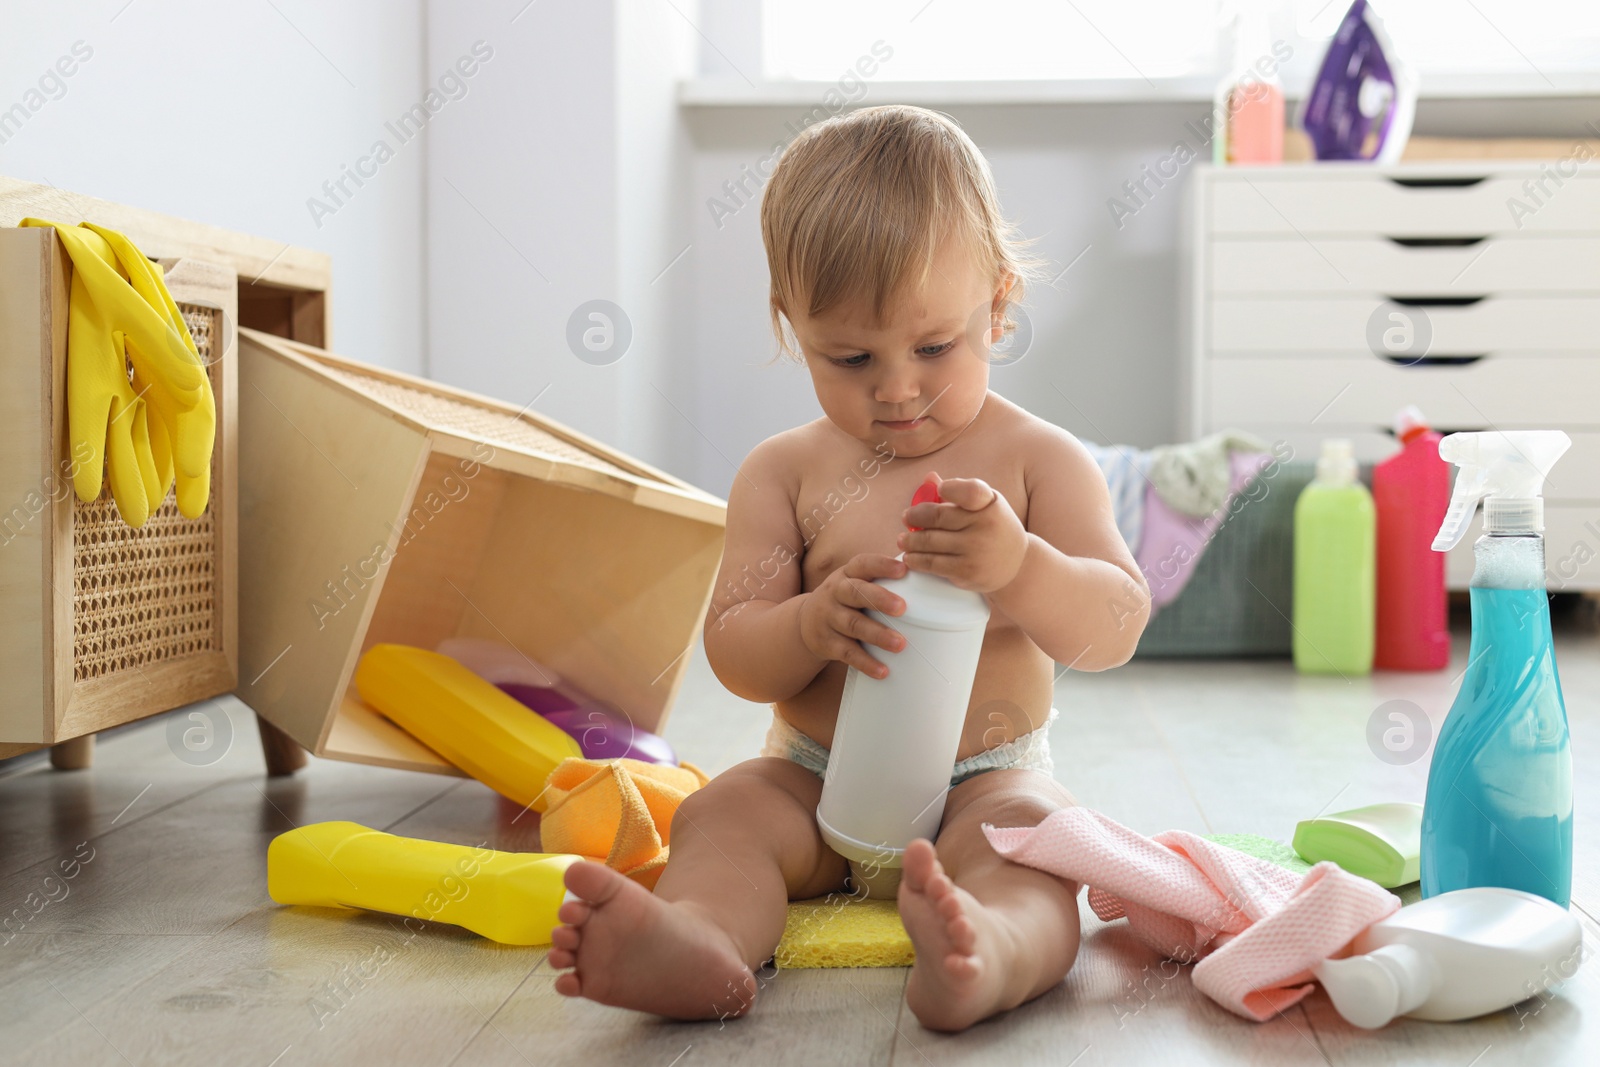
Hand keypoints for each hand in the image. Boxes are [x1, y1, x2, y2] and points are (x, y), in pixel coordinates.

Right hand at [798, 553, 908, 678]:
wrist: (805, 622)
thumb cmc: (844, 599)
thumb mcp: (853, 582)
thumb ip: (879, 579)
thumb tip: (923, 575)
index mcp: (847, 574)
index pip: (863, 564)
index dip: (882, 565)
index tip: (903, 569)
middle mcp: (835, 592)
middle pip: (855, 593)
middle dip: (879, 599)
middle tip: (902, 608)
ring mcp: (828, 617)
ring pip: (853, 624)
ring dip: (877, 635)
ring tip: (900, 644)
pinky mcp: (826, 642)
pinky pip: (846, 653)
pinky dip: (865, 662)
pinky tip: (882, 670)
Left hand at [896, 473, 1027, 593]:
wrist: (1017, 564)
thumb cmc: (994, 527)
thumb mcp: (985, 505)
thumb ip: (958, 490)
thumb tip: (929, 478)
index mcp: (990, 505)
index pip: (969, 491)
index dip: (950, 488)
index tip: (939, 490)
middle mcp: (985, 527)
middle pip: (938, 517)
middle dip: (915, 516)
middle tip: (905, 517)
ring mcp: (975, 550)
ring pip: (930, 542)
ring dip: (910, 541)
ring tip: (902, 540)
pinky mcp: (967, 572)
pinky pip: (933, 564)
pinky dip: (916, 559)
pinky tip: (910, 556)